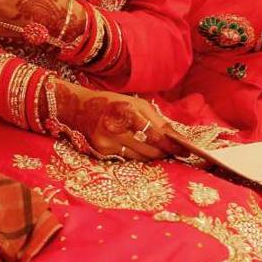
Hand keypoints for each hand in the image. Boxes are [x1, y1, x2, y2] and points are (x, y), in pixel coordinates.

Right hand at [51, 81, 183, 161]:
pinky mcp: (101, 153)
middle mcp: (115, 129)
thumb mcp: (136, 104)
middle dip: (164, 151)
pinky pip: (127, 159)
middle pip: (149, 149)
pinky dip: (137, 155)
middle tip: (175, 151)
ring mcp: (107, 143)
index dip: (171, 144)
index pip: (155, 134)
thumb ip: (157, 120)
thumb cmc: (111, 103)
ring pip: (140, 157)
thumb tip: (176, 137)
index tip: (184, 149)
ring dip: (152, 155)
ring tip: (159, 149)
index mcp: (126, 111)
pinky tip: (139, 148)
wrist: (76, 108)